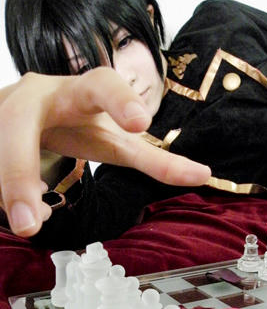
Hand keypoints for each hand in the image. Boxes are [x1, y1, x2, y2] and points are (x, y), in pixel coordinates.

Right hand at [0, 67, 210, 236]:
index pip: (102, 84)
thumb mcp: (116, 142)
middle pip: (20, 122)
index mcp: (81, 92)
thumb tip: (204, 175)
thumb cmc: (80, 123)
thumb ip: (154, 160)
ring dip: (8, 189)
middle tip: (30, 223)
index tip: (140, 124)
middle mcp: (37, 95)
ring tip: (28, 224)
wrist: (32, 109)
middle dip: (19, 171)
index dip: (119, 100)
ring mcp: (3, 109)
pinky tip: (17, 210)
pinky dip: (2, 191)